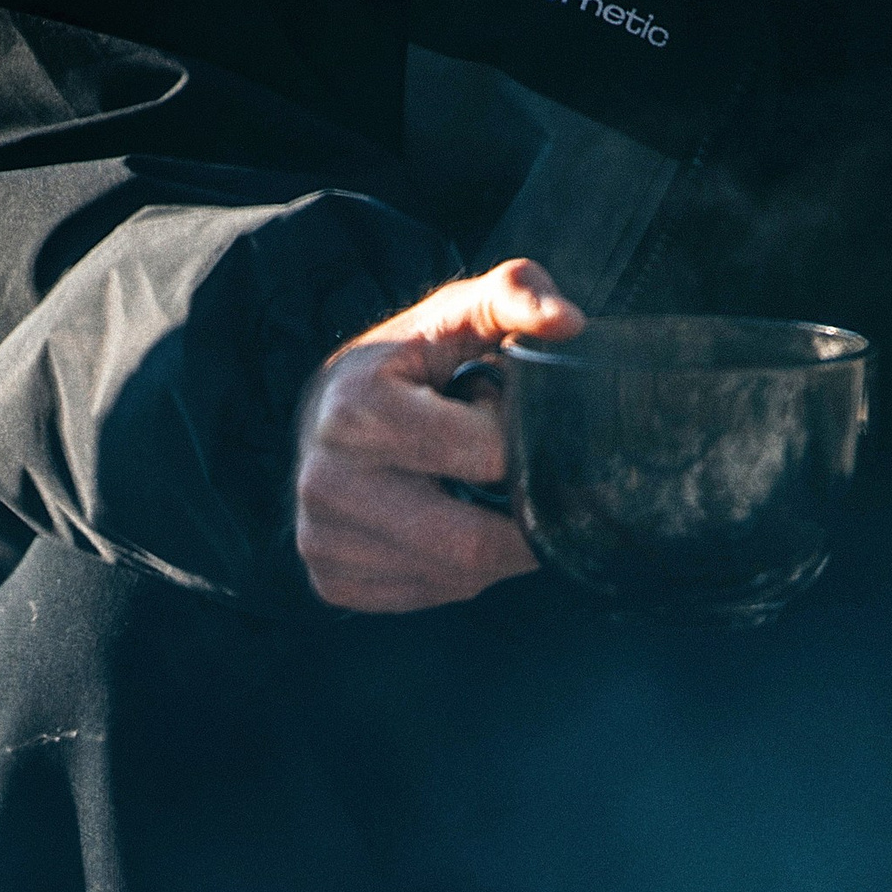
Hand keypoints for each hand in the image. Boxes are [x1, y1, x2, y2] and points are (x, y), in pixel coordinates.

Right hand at [295, 258, 584, 612]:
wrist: (324, 414)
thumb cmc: (405, 364)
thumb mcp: (456, 313)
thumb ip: (516, 294)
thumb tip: (569, 324)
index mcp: (358, 410)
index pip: (488, 458)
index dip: (521, 444)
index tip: (505, 423)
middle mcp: (328, 483)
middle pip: (471, 545)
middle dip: (521, 522)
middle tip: (536, 494)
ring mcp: (322, 541)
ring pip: (456, 580)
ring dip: (491, 548)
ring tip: (473, 496)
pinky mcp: (330, 582)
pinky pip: (428, 597)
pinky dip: (457, 573)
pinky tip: (444, 527)